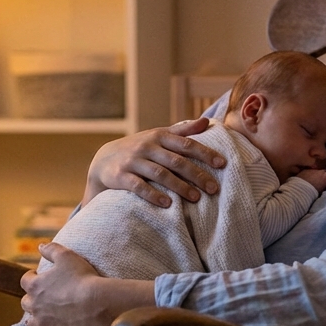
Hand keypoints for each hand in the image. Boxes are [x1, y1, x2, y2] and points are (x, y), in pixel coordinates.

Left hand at [20, 243, 154, 325]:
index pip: (25, 280)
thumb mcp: (67, 256)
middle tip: (43, 297)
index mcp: (35, 285)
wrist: (97, 303)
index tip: (38, 277)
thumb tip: (40, 246)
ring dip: (35, 318)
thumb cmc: (82, 278)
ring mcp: (42, 322)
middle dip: (32, 299)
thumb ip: (51, 249)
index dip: (32, 278)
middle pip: (25, 302)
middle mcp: (34, 304)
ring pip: (30, 322)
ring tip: (44, 315)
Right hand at [82, 117, 225, 207]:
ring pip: (160, 174)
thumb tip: (207, 121)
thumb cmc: (140, 148)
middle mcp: (147, 147)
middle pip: (176, 161)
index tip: (222, 164)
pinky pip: (139, 186)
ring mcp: (133, 161)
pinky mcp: (121, 176)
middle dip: (197, 175)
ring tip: (196, 198)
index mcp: (159, 136)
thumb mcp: (159, 136)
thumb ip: (183, 130)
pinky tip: (168, 204)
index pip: (186, 144)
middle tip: (214, 189)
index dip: (205, 153)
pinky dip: (154, 195)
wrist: (103, 160)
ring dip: (180, 186)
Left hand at [296, 167, 325, 192]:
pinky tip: (306, 180)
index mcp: (325, 177)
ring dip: (315, 175)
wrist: (300, 191)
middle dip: (323, 176)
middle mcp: (319, 171)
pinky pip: (309, 171)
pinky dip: (309, 175)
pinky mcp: (304, 170)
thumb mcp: (322, 190)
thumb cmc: (313, 193)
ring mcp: (311, 170)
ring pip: (316, 171)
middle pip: (324, 172)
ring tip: (312, 181)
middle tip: (321, 182)